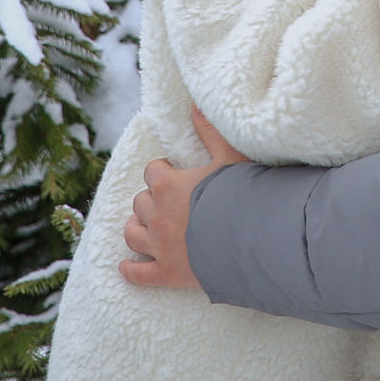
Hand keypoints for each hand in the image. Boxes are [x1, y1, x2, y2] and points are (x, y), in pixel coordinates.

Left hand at [119, 107, 249, 289]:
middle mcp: (157, 215)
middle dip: (151, 200)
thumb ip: (210, 132)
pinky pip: (139, 273)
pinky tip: (126, 267)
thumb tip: (194, 106)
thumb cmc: (243, 195)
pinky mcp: (167, 273)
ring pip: (133, 233)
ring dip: (137, 227)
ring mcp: (160, 246)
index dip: (163, 171)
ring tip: (146, 226)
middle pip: (140, 202)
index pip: (152, 171)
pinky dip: (130, 270)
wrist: (253, 239)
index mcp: (168, 185)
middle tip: (169, 202)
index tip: (176, 175)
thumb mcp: (230, 157)